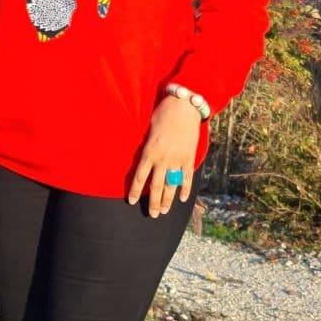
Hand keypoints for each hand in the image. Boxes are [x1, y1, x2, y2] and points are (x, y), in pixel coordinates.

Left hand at [127, 95, 200, 216]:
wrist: (184, 106)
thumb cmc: (163, 114)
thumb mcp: (149, 129)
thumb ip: (146, 147)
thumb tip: (143, 161)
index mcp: (149, 152)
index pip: (139, 177)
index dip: (135, 191)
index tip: (131, 202)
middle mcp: (163, 159)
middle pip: (156, 186)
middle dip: (153, 202)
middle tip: (152, 214)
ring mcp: (177, 159)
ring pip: (171, 185)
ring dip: (167, 200)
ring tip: (164, 211)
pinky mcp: (189, 157)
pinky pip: (187, 177)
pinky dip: (185, 189)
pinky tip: (182, 198)